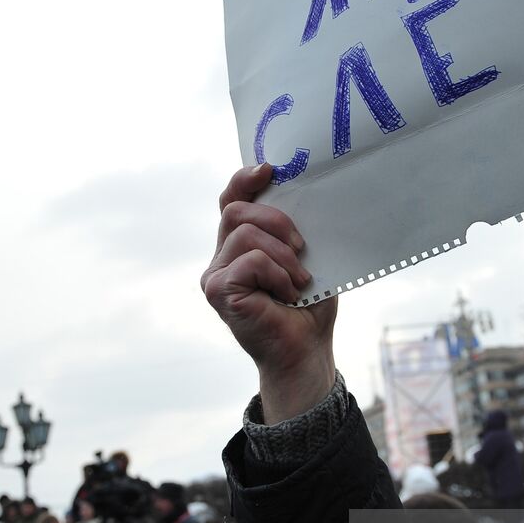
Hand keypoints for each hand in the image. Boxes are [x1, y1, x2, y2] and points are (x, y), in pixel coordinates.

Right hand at [202, 164, 337, 422]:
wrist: (306, 351)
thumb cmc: (308, 307)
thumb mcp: (304, 258)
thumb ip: (291, 229)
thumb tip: (301, 191)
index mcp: (239, 246)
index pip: (231, 200)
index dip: (244, 180)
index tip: (269, 170)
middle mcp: (220, 258)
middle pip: (236, 210)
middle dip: (276, 221)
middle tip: (302, 248)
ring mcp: (215, 275)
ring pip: (244, 234)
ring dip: (283, 256)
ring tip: (299, 281)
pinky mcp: (218, 291)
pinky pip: (249, 261)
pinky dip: (277, 274)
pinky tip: (288, 295)